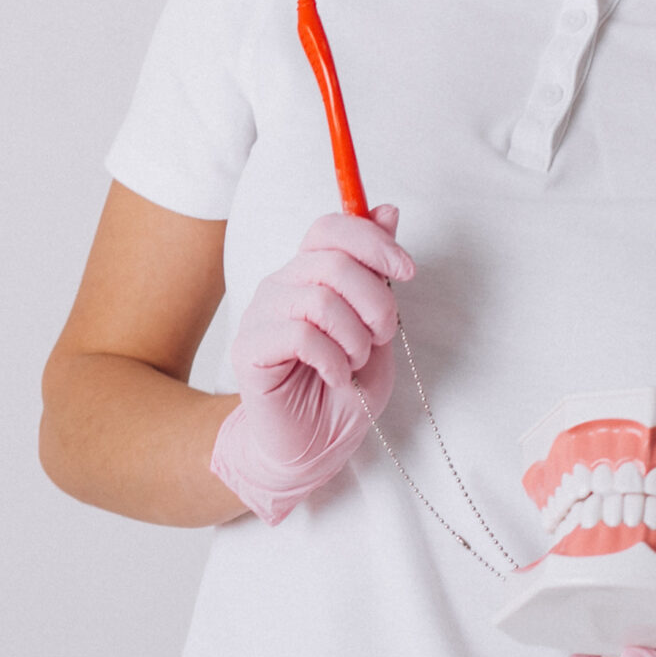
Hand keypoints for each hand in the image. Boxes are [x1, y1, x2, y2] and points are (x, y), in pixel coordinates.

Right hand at [208, 204, 414, 524]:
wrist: (313, 447)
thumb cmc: (344, 389)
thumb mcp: (376, 328)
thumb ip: (378, 273)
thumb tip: (387, 208)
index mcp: (311, 274)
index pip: (331, 228)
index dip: (372, 240)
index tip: (406, 271)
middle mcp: (283, 285)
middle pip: (332, 261)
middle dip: (375, 301)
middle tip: (382, 337)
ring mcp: (262, 314)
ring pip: (319, 299)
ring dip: (355, 338)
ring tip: (355, 364)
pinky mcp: (249, 349)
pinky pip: (301, 337)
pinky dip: (333, 361)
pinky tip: (336, 378)